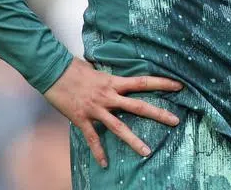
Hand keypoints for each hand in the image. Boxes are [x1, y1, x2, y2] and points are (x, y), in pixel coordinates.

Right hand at [44, 57, 182, 168]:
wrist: (52, 70)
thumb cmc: (73, 67)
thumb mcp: (96, 69)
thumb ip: (108, 77)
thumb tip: (115, 78)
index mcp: (113, 82)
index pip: (143, 81)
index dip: (162, 83)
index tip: (179, 86)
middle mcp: (108, 96)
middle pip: (138, 106)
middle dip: (158, 114)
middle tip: (175, 121)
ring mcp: (96, 109)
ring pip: (119, 127)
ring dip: (133, 140)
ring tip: (147, 152)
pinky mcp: (82, 119)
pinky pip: (92, 138)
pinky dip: (99, 151)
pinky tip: (105, 163)